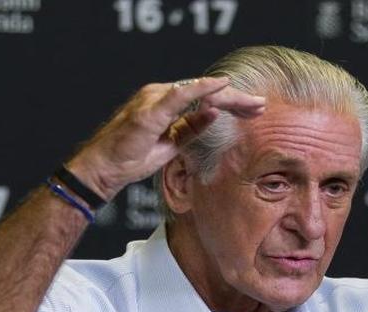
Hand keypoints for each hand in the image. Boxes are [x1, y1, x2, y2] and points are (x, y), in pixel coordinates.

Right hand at [67, 77, 265, 200]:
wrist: (104, 169)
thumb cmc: (132, 158)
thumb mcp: (170, 145)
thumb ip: (190, 129)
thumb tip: (214, 117)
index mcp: (166, 104)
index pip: (204, 99)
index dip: (232, 103)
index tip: (255, 110)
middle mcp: (160, 95)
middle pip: (205, 92)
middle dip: (237, 98)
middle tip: (262, 105)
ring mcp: (153, 100)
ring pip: (197, 90)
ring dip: (228, 95)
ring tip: (252, 102)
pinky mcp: (150, 111)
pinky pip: (179, 95)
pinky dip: (202, 89)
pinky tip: (221, 87)